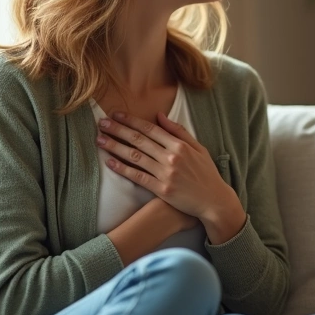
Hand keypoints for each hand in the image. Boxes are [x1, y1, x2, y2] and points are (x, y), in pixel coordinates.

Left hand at [96, 111, 237, 225]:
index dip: (132, 121)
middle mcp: (171, 157)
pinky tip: (110, 162)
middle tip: (102, 123)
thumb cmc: (206, 173)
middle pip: (139, 140)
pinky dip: (123, 169)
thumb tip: (160, 115)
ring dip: (115, 147)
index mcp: (180, 145)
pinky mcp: (162, 190)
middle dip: (118, 130)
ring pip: (135, 157)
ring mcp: (166, 174)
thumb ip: (179, 131)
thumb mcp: (198, 148)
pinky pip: (138, 177)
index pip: (151, 129)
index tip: (117, 115)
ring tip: (100, 140)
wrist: (214, 200)